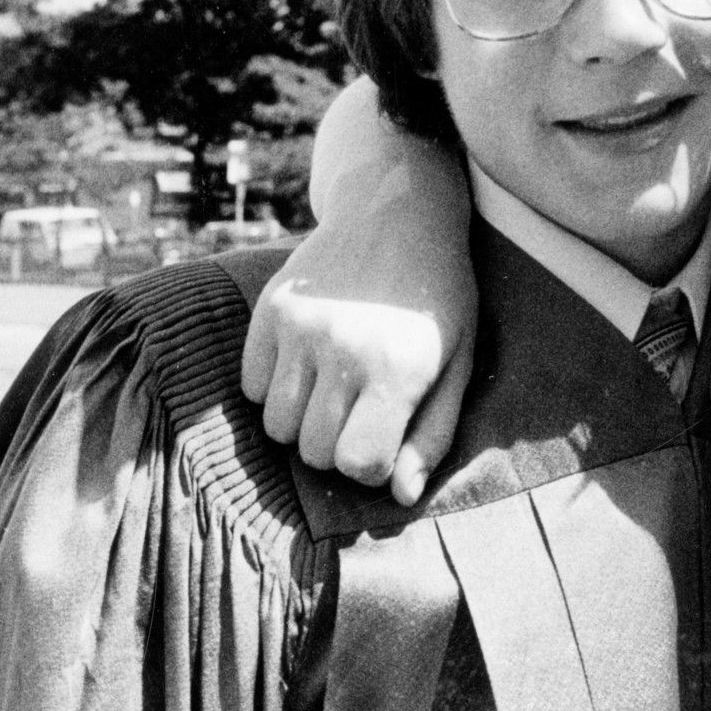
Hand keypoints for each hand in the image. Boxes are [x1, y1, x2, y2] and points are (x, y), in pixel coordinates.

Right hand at [241, 196, 476, 507]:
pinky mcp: (269, 311)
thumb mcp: (458, 365)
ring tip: (334, 389)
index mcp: (397, 370)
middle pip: (312, 451)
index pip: (356, 462)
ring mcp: (299, 330)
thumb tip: (400, 496)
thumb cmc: (439, 301)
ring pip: (275, 427)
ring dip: (302, 422)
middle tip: (361, 411)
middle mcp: (342, 351)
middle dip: (336, 446)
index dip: (369, 465)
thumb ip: (431, 434)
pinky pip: (251, 388)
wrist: (398, 214)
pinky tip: (308, 363)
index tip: (384, 440)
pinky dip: (274, 390)